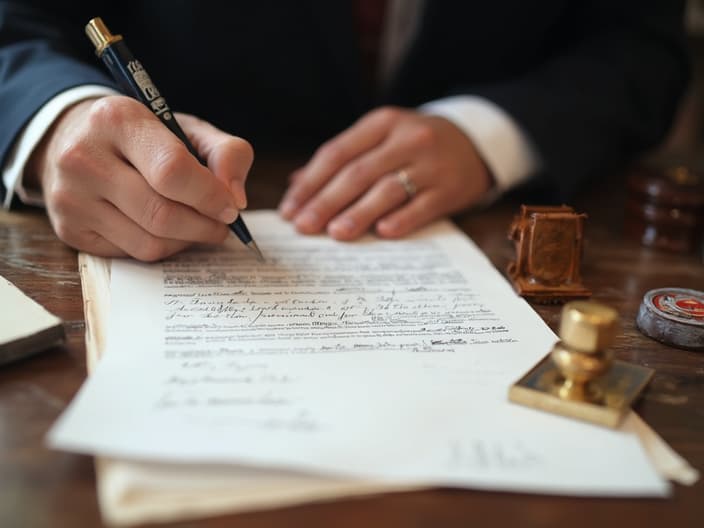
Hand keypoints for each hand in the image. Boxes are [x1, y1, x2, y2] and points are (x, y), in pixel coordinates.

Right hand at [26, 95, 252, 260]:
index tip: (230, 206)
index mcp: (117, 119)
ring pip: (149, 242)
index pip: (172, 170)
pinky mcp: (70, 230)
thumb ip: (227, 153)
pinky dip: (162, 248)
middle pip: (162, 214)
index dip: (210, 196)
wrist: (75, 140)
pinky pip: (133, 253)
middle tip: (221, 224)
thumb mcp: (188, 129)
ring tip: (197, 226)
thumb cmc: (144, 137)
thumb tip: (236, 199)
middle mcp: (84, 157)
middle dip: (204, 226)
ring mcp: (71, 198)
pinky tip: (166, 230)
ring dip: (186, 241)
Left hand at [278, 107, 491, 239]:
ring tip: (335, 233)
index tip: (290, 210)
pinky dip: (401, 219)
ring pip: (387, 189)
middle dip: (326, 201)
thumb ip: (342, 158)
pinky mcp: (450, 187)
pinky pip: (422, 206)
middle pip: (357, 172)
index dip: (310, 183)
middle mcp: (406, 139)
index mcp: (381, 124)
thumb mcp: (381, 138)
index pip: (336, 153)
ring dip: (358, 212)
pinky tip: (382, 233)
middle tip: (304, 227)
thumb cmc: (415, 145)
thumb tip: (296, 184)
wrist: (476, 142)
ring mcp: (430, 164)